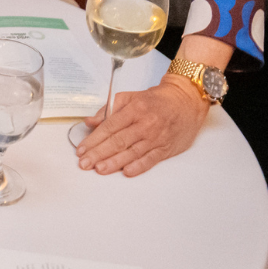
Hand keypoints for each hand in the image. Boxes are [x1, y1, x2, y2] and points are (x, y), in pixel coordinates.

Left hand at [75, 79, 207, 176]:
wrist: (186, 102)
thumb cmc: (156, 100)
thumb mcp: (130, 97)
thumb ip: (108, 109)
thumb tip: (90, 122)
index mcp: (134, 109)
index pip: (110, 126)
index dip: (94, 139)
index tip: (82, 149)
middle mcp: (145, 124)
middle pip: (118, 141)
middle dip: (99, 153)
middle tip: (84, 163)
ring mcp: (156, 138)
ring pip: (132, 152)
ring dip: (114, 162)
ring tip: (99, 169)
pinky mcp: (165, 149)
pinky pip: (150, 160)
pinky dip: (138, 166)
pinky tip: (126, 172)